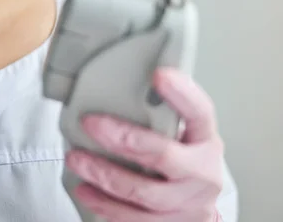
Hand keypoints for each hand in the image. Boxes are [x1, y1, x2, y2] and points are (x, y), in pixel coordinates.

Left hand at [65, 68, 223, 221]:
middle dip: (123, 138)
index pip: (200, 113)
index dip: (182, 94)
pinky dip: (103, 204)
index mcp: (206, 141)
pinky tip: (85, 189)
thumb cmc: (186, 164)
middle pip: (163, 155)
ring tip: (76, 158)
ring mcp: (187, 205)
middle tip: (91, 123)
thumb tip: (119, 87)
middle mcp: (202, 173)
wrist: (199, 209)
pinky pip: (133, 219)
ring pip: (142, 192)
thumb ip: (162, 116)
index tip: (159, 74)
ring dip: (103, 174)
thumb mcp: (184, 136)